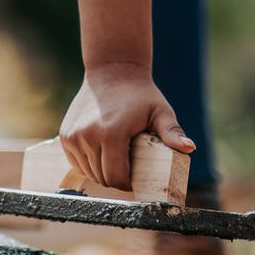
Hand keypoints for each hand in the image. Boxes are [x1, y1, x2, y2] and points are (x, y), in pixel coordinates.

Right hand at [59, 63, 193, 190]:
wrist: (112, 71)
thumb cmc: (141, 95)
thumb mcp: (160, 112)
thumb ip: (172, 133)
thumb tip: (189, 148)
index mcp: (111, 134)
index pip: (117, 177)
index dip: (128, 183)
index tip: (136, 177)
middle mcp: (88, 136)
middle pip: (102, 178)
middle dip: (116, 179)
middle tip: (128, 168)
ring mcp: (73, 137)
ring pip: (89, 173)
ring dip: (102, 172)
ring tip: (115, 158)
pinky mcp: (66, 136)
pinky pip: (78, 163)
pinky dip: (89, 164)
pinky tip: (101, 152)